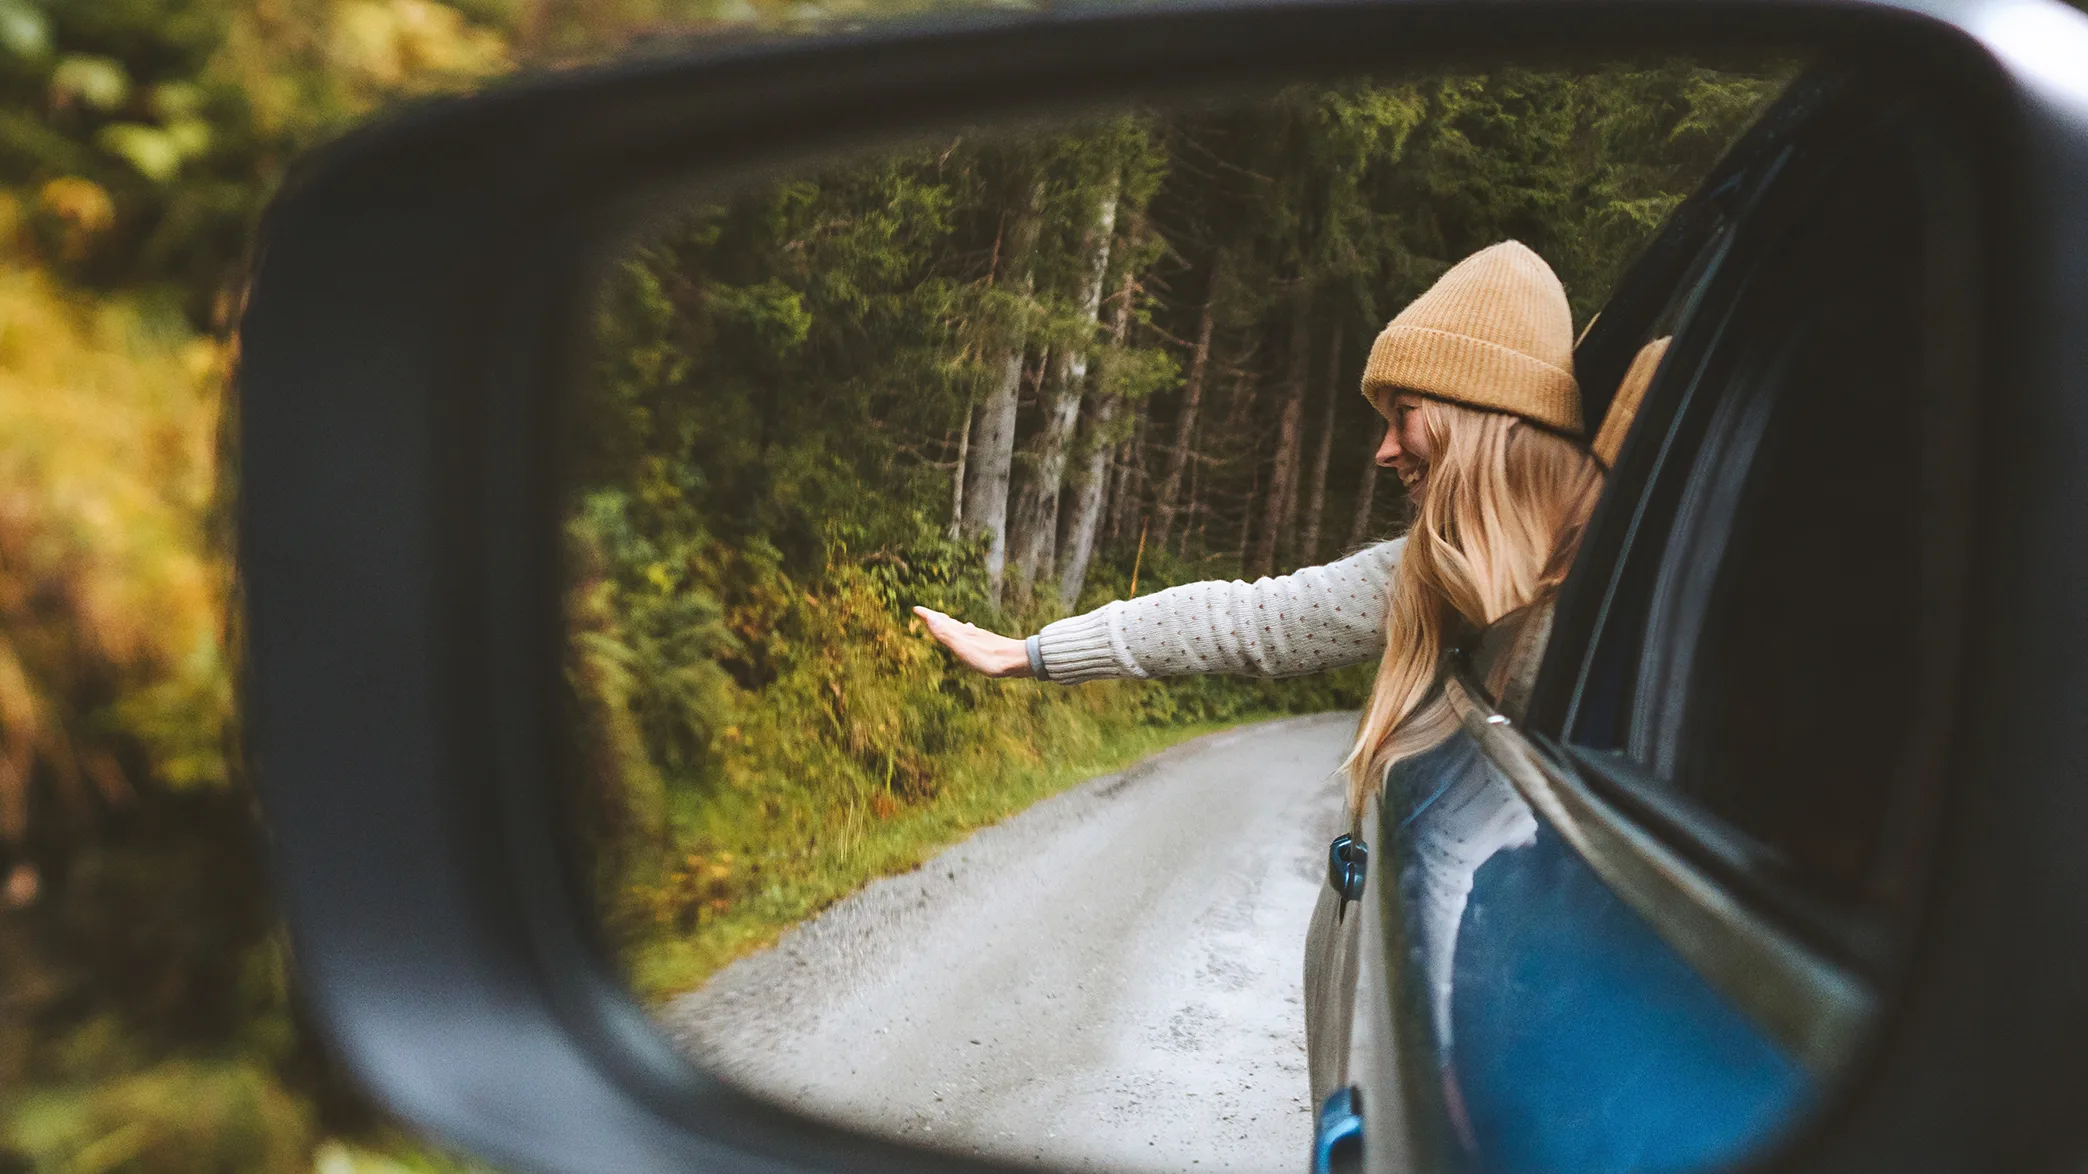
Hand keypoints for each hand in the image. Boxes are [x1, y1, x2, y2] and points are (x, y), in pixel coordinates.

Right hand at [913, 606, 1032, 677]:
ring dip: (949, 623)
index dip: (927, 616)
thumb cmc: (990, 659)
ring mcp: (979, 637)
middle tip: (925, 613)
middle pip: (949, 623)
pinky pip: (971, 633)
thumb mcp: (964, 649)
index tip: (916, 608)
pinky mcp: (987, 643)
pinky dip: (965, 629)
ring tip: (944, 620)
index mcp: (962, 634)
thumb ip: (947, 635)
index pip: (940, 622)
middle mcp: (970, 633)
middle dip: (936, 618)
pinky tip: (972, 629)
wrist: (1018, 661)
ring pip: (960, 627)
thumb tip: (930, 618)